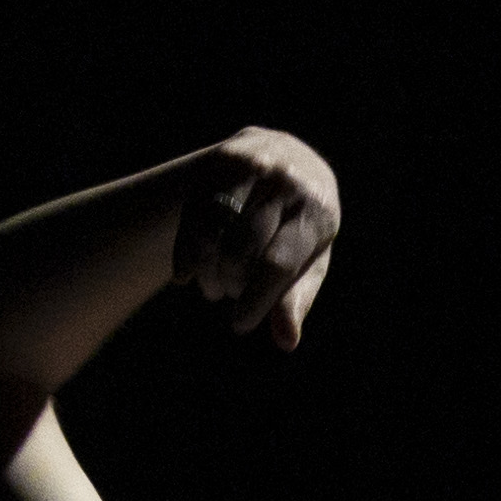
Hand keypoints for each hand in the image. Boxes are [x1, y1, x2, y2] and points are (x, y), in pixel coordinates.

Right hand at [174, 127, 340, 348]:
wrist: (284, 158)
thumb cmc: (299, 227)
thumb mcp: (308, 260)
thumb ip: (296, 298)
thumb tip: (286, 342)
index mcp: (316, 210)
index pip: (278, 263)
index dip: (255, 299)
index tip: (239, 324)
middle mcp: (285, 180)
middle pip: (243, 246)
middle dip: (230, 282)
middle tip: (227, 295)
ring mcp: (251, 164)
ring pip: (214, 226)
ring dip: (205, 268)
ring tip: (210, 288)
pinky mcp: (220, 161)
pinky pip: (194, 212)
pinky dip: (186, 251)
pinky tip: (184, 276)